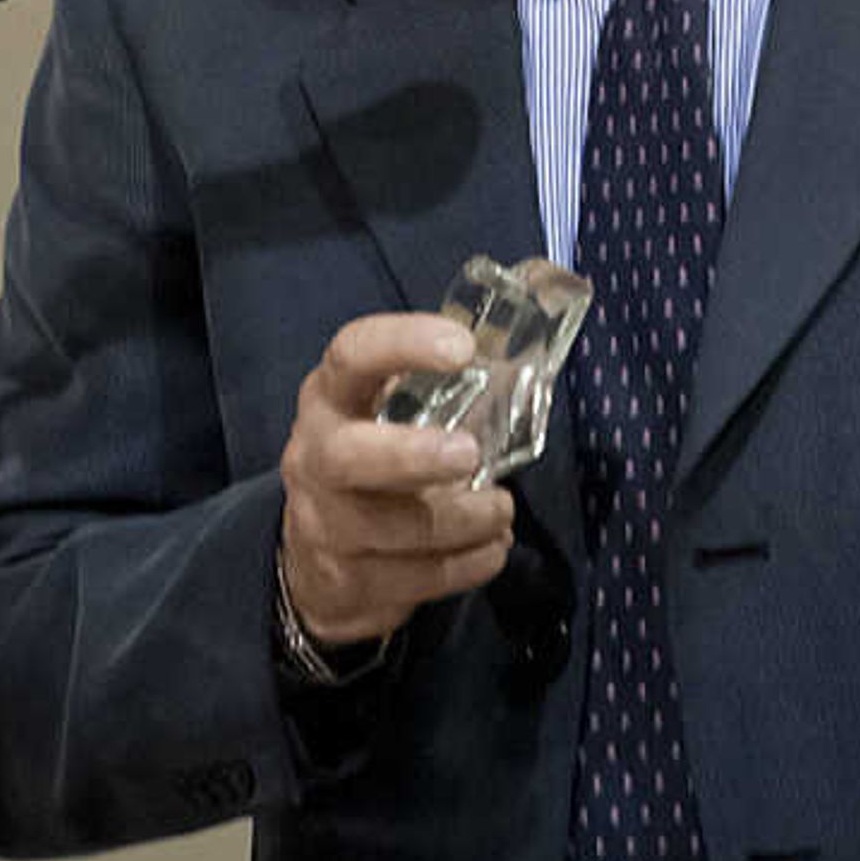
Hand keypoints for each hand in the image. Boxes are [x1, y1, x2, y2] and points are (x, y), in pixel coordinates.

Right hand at [276, 311, 517, 645]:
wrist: (316, 564)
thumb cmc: (377, 462)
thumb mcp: (398, 409)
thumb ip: (454, 365)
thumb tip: (543, 277)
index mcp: (333, 397)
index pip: (352, 355)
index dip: (403, 344)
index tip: (462, 348)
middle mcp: (316, 458)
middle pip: (349, 457)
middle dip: (413, 455)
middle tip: (471, 454)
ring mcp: (324, 526)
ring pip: (395, 529)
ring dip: (466, 522)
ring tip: (502, 511)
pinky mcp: (347, 583)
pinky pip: (417, 580)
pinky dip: (469, 565)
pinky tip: (492, 550)